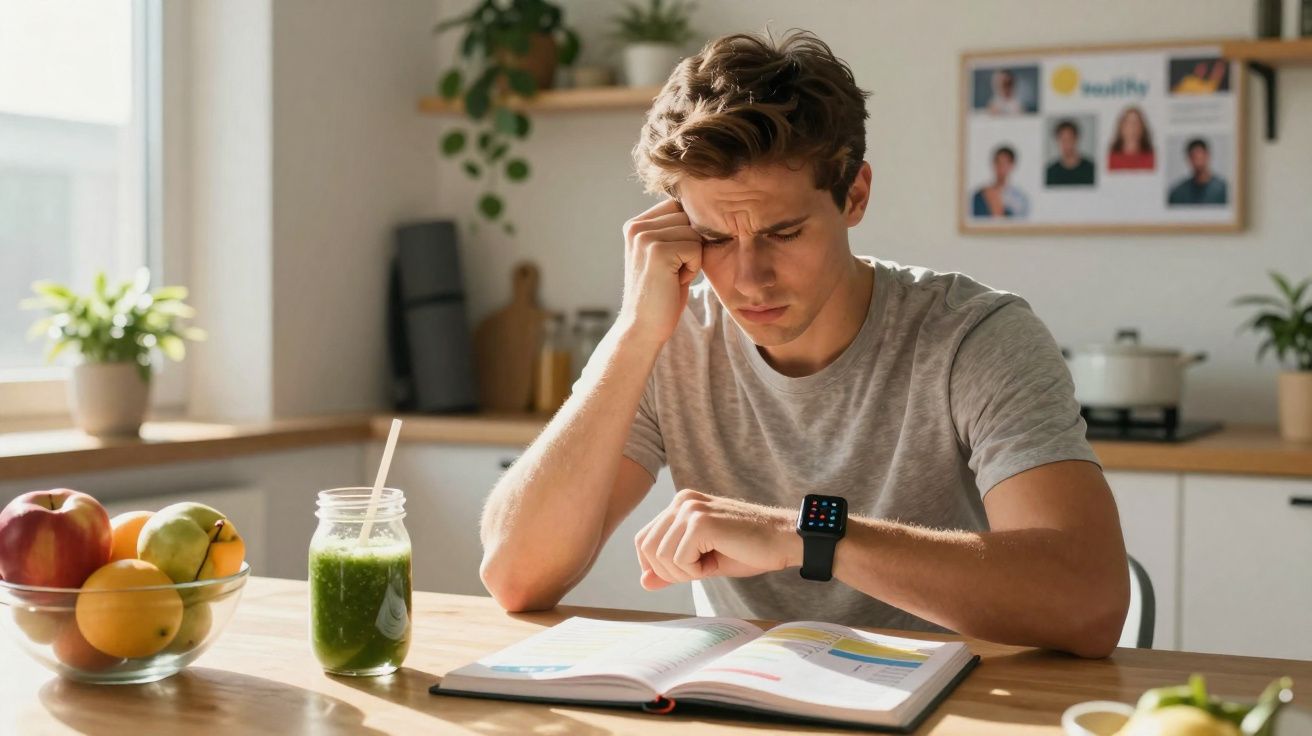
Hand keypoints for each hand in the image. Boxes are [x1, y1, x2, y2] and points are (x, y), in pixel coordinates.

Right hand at [617, 198, 702, 348]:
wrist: (643, 328)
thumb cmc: (661, 294)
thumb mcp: (664, 255)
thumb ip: (674, 230)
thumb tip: (704, 209)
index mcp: (635, 225)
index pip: (678, 207)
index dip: (686, 234)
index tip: (671, 261)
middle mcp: (636, 227)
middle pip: (688, 218)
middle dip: (690, 246)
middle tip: (671, 272)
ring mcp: (644, 238)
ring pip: (694, 233)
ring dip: (692, 258)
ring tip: (672, 277)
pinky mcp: (657, 251)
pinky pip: (695, 248)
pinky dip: (692, 268)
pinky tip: (674, 282)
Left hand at [633, 489, 800, 590]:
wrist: (783, 540)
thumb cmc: (748, 550)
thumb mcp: (702, 561)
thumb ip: (671, 569)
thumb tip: (643, 583)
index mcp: (681, 504)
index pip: (643, 539)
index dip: (655, 565)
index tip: (683, 572)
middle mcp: (682, 501)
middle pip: (647, 548)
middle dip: (670, 571)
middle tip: (700, 570)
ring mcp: (690, 509)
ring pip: (660, 555)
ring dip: (684, 572)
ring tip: (710, 564)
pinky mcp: (701, 522)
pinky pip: (680, 559)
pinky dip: (696, 571)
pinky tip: (717, 560)